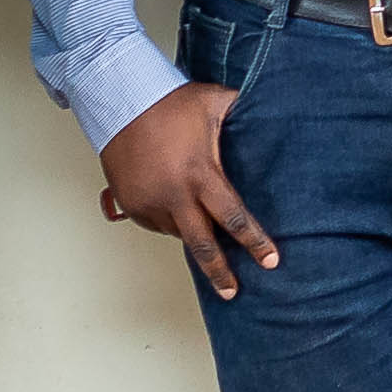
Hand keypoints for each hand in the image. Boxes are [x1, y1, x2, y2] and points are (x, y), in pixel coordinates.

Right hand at [98, 82, 277, 297]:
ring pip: (177, 232)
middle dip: (219, 272)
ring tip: (201, 224)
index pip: (234, 218)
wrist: (119, 100)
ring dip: (191, 232)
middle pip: (202, 245)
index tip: (271, 261)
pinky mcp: (130, 204)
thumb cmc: (170, 101)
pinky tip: (175, 204)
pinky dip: (168, 219)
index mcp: (201, 175)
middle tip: (232, 291)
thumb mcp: (215, 102)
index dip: (254, 242)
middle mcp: (174, 196)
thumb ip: (242, 113)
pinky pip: (154, 222)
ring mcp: (149, 203)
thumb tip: (272, 111)